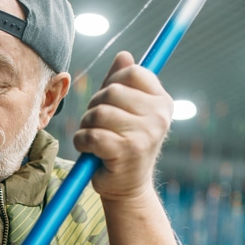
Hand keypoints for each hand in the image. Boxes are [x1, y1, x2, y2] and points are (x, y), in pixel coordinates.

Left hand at [72, 50, 172, 201]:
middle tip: (97, 124)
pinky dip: (82, 141)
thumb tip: (123, 55)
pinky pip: (91, 135)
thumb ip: (123, 83)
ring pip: (98, 113)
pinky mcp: (127, 151)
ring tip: (93, 138)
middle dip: (94, 106)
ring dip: (86, 125)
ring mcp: (145, 134)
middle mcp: (159, 117)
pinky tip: (89, 150)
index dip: (112, 82)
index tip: (109, 100)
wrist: (127, 188)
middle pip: (111, 92)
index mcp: (162, 102)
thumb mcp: (126, 112)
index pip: (133, 72)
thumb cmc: (123, 146)